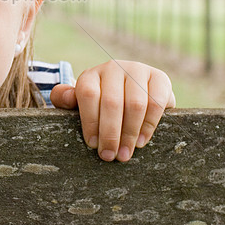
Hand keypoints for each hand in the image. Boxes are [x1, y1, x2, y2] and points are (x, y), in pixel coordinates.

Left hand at [49, 60, 173, 161]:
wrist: (135, 94)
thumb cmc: (101, 105)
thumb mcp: (81, 104)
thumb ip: (66, 100)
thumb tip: (64, 97)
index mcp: (92, 75)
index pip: (88, 94)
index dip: (90, 121)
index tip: (92, 144)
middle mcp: (114, 68)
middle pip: (112, 102)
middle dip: (110, 133)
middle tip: (110, 156)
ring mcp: (138, 70)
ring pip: (134, 104)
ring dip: (129, 133)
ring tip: (125, 153)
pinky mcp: (159, 78)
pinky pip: (156, 103)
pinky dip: (148, 125)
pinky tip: (141, 140)